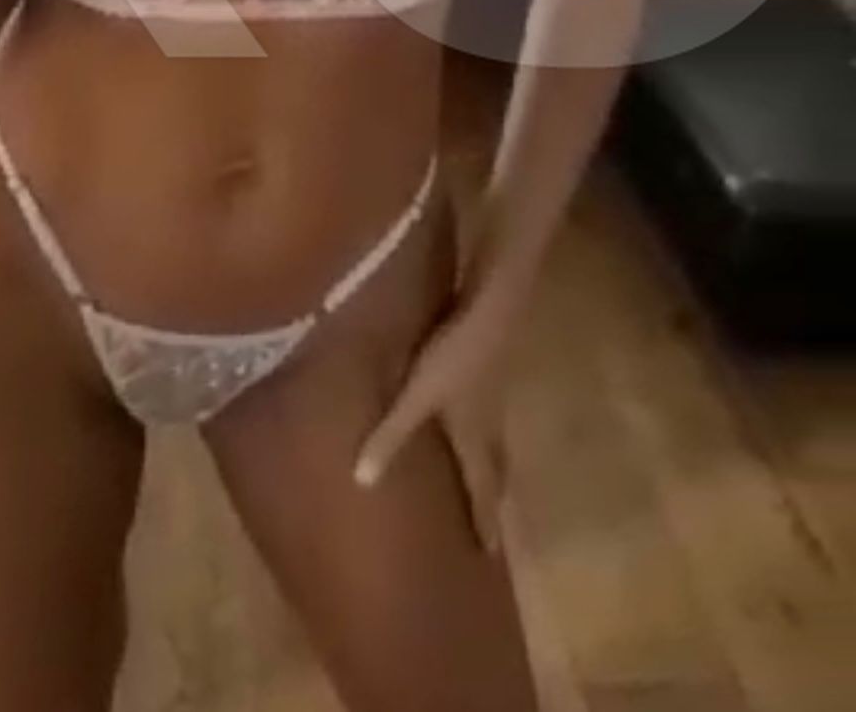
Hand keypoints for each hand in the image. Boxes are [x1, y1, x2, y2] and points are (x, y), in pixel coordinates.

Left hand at [353, 284, 515, 556]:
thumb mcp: (417, 397)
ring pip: (495, 441)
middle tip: (493, 521)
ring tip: (484, 477)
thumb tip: (363, 482)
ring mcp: (496, 394)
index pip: (482, 488)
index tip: (492, 553)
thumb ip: (390, 435)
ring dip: (491, 463)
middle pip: (495, 469)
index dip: (485, 519)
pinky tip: (473, 417)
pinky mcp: (493, 368)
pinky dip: (485, 430)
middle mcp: (490, 423)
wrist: (496, 305)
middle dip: (492, 495)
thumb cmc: (455, 355)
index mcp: (474, 437)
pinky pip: (491, 415)